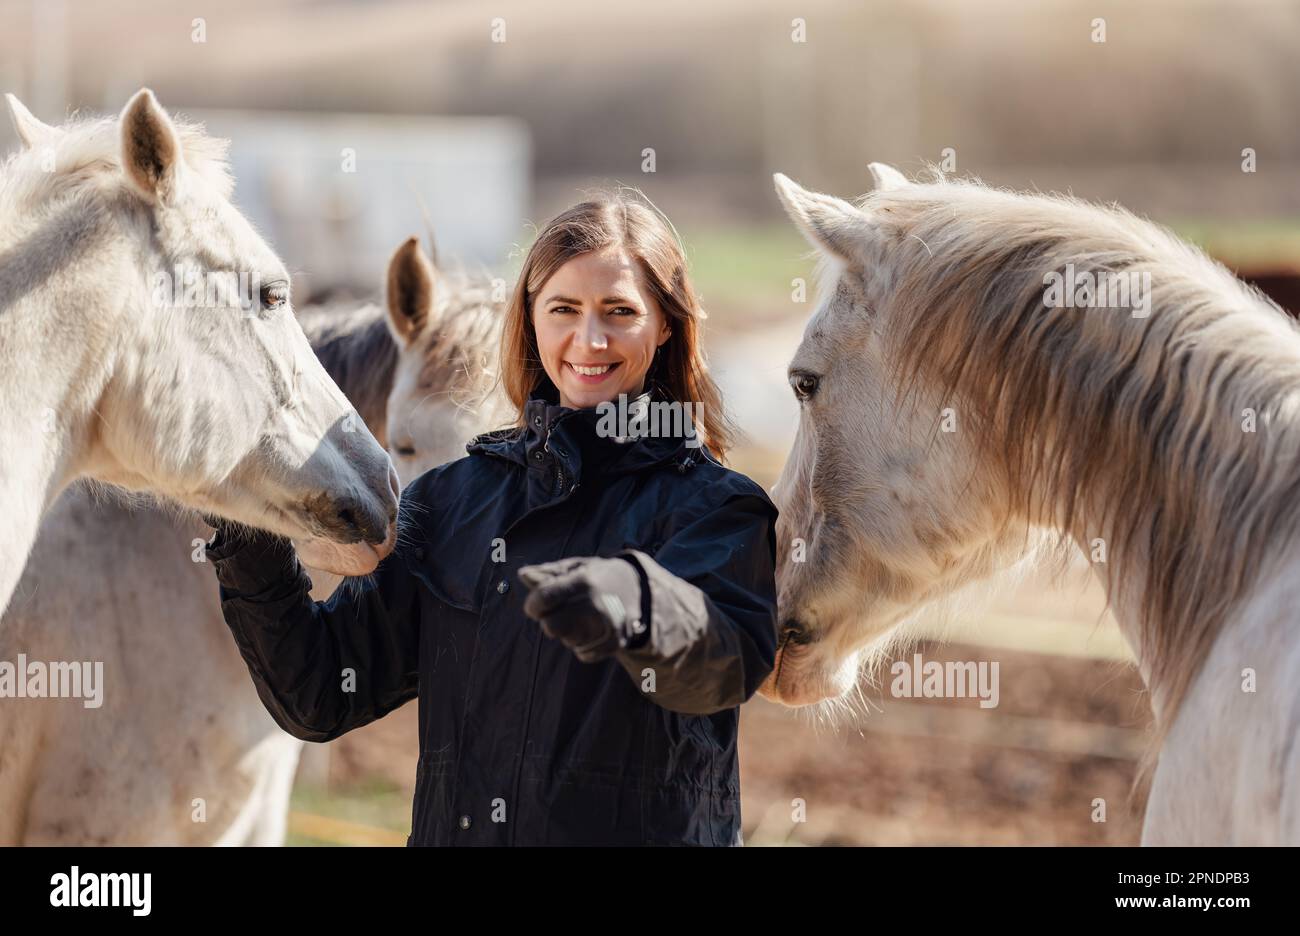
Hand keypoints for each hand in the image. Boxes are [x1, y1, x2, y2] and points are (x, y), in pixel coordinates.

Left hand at [518, 556, 645, 662]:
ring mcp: (606, 627)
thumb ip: (549, 572)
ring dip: (567, 632)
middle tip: (558, 613)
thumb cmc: (601, 576)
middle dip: (549, 621)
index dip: (533, 605)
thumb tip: (523, 575)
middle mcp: (595, 605)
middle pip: (551, 627)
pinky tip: (592, 629)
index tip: (535, 606)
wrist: (642, 591)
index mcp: (584, 582)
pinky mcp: (614, 644)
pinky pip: (582, 653)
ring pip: (567, 641)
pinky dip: (582, 644)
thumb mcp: (578, 566)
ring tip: (582, 617)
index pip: (544, 598)